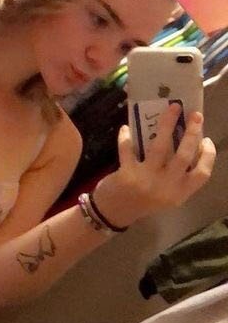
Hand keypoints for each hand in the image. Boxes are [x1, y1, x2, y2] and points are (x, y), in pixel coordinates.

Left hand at [93, 104, 215, 227]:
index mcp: (179, 193)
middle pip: (184, 155)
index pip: (202, 173)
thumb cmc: (143, 201)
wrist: (113, 214)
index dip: (208, 155)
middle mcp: (165, 187)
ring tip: (171, 108)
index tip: (207, 139)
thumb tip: (186, 141)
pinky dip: (126, 137)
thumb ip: (177, 175)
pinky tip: (126, 127)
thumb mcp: (166, 195)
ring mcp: (146, 180)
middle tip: (195, 115)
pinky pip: (128, 149)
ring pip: (160, 146)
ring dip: (167, 124)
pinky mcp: (127, 174)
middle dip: (192, 132)